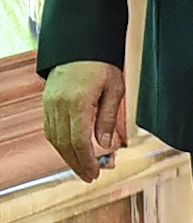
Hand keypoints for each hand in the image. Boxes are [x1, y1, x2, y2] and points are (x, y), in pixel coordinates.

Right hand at [43, 61, 127, 182]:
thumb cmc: (102, 65)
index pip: (78, 141)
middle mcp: (58, 106)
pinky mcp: (47, 103)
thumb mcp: (114, 90)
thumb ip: (108, 118)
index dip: (86, 161)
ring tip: (83, 167)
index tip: (94, 174)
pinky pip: (50, 130)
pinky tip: (71, 151)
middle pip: (64, 144)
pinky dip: (60, 144)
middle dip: (77, 163)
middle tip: (90, 177)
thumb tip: (104, 145)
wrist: (81, 46)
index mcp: (77, 102)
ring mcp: (49, 105)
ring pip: (55, 139)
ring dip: (67, 156)